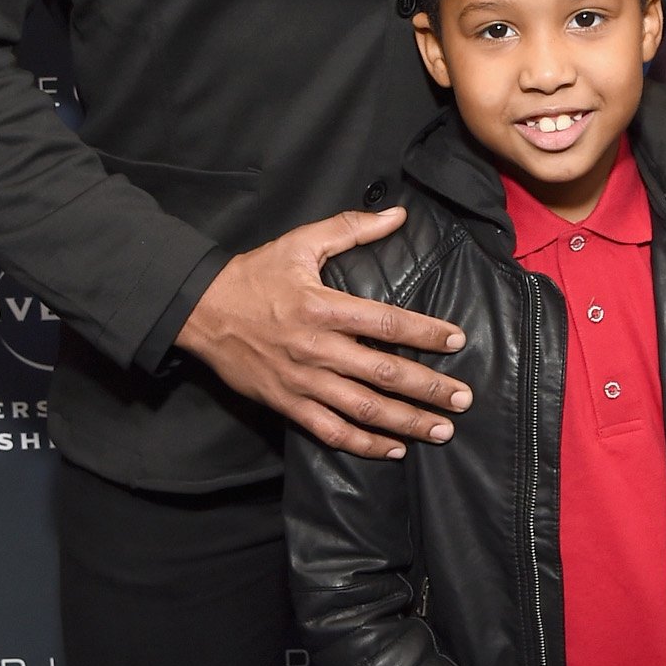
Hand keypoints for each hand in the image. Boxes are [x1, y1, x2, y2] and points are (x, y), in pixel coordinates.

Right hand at [175, 209, 470, 459]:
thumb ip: (350, 229)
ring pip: (365, 410)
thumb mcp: (300, 242)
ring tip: (442, 431)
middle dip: (430, 388)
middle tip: (464, 399)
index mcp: (325, 307)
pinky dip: (365, 445)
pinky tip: (394, 450)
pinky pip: (332, 432)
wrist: (201, 311)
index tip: (457, 340)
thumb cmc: (254, 275)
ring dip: (407, 423)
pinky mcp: (288, 405)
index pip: (388, 322)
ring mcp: (304, 382)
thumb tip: (397, 214)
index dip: (426, 333)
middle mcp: (319, 348)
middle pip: (385, 373)